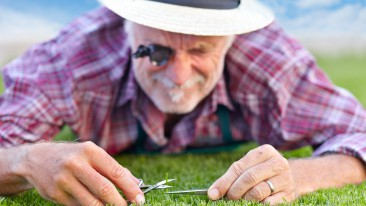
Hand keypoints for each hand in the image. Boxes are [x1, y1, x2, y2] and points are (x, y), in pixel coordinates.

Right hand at [18, 141, 143, 204]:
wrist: (36, 159)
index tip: (140, 199)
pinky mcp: (55, 194)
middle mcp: (76, 164)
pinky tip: (95, 205)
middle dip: (120, 202)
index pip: (116, 172)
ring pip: (91, 202)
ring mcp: (63, 180)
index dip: (130, 188)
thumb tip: (136, 184)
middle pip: (104, 189)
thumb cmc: (73, 157)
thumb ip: (114, 168)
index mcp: (90, 151)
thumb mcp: (92, 155)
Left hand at [208, 144, 296, 204]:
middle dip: (234, 191)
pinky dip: (257, 204)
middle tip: (228, 198)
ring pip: (258, 192)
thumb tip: (213, 193)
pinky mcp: (289, 194)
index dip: (225, 182)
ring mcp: (286, 179)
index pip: (240, 167)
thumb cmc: (262, 171)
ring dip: (245, 199)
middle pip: (250, 178)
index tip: (213, 194)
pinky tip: (253, 203)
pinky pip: (268, 204)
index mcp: (265, 151)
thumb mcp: (248, 167)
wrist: (292, 178)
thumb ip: (230, 177)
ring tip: (241, 200)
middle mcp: (278, 163)